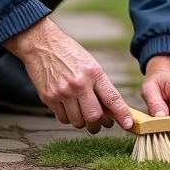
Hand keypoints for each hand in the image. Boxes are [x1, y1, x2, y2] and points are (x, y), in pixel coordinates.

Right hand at [3, 17, 133, 133]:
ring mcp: (62, 92)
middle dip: (99, 124)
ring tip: (82, 113)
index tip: (128, 124)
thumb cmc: (68, 53)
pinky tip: (69, 108)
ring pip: (78, 121)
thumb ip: (101, 86)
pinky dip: (69, 118)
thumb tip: (111, 110)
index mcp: (93, 73)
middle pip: (94, 117)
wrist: (41, 44)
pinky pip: (63, 118)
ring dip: (83, 122)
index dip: (122, 114)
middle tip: (100, 122)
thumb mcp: (90, 64)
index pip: (112, 98)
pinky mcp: (49, 98)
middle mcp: (78, 83)